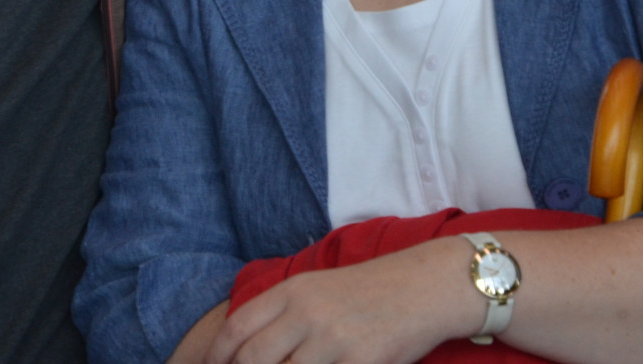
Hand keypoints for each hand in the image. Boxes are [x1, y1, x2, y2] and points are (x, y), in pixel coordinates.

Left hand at [204, 239, 476, 363]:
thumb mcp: (318, 288)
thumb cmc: (369, 291)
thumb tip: (242, 349)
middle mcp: (307, 313)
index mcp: (293, 291)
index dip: (217, 357)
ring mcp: (333, 340)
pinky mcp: (360, 362)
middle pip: (253, 359)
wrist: (425, 287)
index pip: (237, 330)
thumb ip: (281, 313)